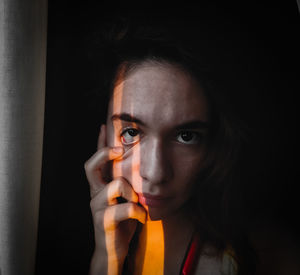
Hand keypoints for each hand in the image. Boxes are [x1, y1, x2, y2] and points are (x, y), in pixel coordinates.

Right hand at [84, 125, 146, 274]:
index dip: (100, 142)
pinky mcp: (104, 222)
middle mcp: (95, 193)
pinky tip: (142, 217)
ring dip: (132, 191)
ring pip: (115, 186)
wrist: (114, 248)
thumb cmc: (122, 220)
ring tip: (139, 202)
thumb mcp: (125, 198)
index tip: (105, 126)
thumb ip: (128, 182)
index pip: (97, 160)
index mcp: (101, 186)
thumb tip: (138, 165)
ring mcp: (97, 207)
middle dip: (104, 153)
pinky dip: (138, 212)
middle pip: (90, 166)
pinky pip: (124, 209)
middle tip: (119, 149)